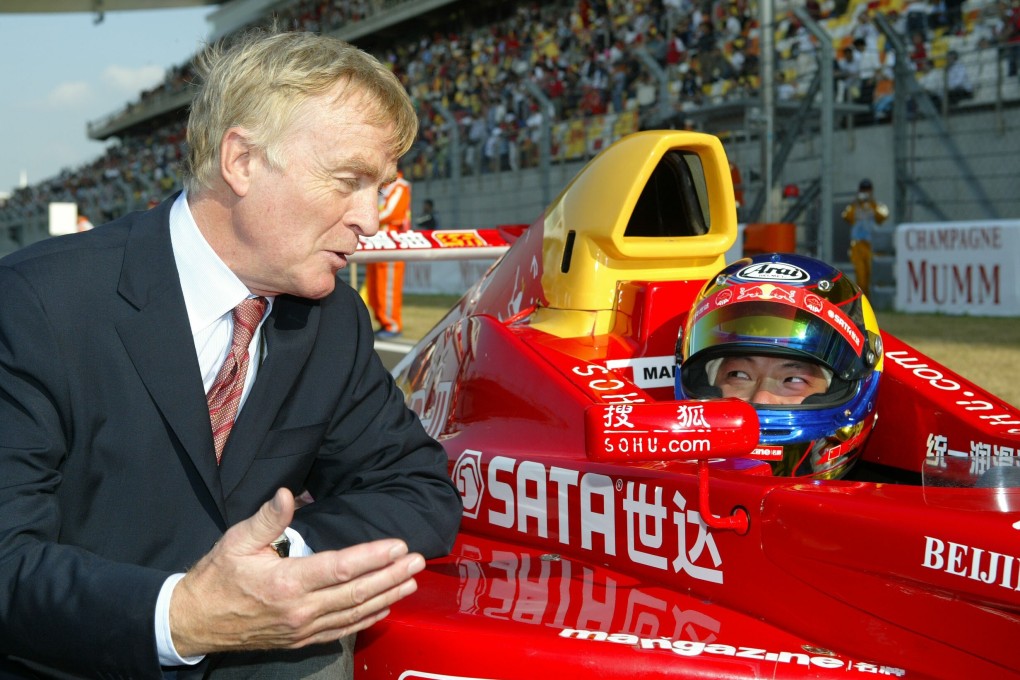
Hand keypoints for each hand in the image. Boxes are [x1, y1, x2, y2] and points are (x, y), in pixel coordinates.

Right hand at [168, 488, 424, 656]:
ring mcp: (303, 628)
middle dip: (391, 576)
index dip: (373, 557)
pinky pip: (342, 630)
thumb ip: (267, 519)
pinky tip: (385, 608)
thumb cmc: (217, 576)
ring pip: (354, 613)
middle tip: (418, 560)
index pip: (341, 569)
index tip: (398, 545)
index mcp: (286, 583)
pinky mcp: (301, 640)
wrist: (195, 621)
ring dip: (387, 597)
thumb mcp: (236, 541)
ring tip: (411, 581)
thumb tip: (287, 493)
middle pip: (356, 592)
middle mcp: (300, 610)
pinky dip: (367, 619)